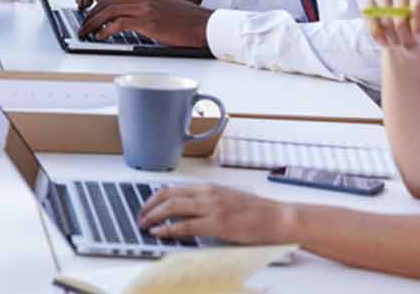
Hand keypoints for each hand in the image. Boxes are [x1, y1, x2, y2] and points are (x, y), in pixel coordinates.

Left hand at [78, 0, 212, 46]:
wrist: (204, 24)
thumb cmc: (185, 20)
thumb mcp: (160, 7)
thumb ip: (142, 9)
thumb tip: (124, 20)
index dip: (97, 5)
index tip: (89, 15)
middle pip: (106, 1)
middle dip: (90, 14)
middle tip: (82, 25)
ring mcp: (144, 7)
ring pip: (108, 10)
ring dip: (93, 22)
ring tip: (86, 32)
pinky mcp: (147, 21)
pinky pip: (118, 23)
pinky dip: (105, 30)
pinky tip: (100, 36)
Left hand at [139, 184, 296, 245]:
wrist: (279, 218)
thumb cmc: (257, 212)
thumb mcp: (227, 200)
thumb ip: (207, 203)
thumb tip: (187, 212)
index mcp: (209, 187)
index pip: (173, 188)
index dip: (155, 197)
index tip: (145, 206)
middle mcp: (208, 193)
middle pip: (168, 194)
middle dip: (149, 206)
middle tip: (140, 216)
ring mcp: (212, 207)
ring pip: (173, 207)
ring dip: (154, 216)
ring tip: (144, 224)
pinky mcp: (218, 223)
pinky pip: (186, 225)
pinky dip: (169, 229)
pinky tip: (160, 233)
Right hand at [366, 0, 419, 56]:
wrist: (405, 34)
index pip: (418, 4)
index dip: (418, 24)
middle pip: (399, 12)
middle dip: (404, 34)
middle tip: (409, 45)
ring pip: (385, 19)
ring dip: (393, 37)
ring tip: (400, 43)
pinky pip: (372, 22)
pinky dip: (380, 37)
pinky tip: (387, 42)